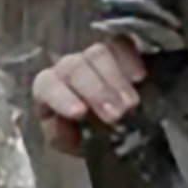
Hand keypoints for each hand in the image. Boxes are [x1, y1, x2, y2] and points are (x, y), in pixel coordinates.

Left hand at [30, 37, 147, 147]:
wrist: (111, 128)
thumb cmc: (84, 135)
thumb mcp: (70, 142)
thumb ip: (60, 135)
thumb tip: (62, 124)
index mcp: (48, 88)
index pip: (47, 85)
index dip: (62, 97)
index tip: (79, 113)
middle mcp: (68, 66)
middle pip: (76, 68)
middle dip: (97, 91)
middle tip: (117, 114)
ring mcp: (93, 55)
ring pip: (100, 53)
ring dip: (116, 80)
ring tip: (131, 104)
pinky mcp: (119, 48)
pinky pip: (123, 45)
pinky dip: (132, 60)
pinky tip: (139, 78)